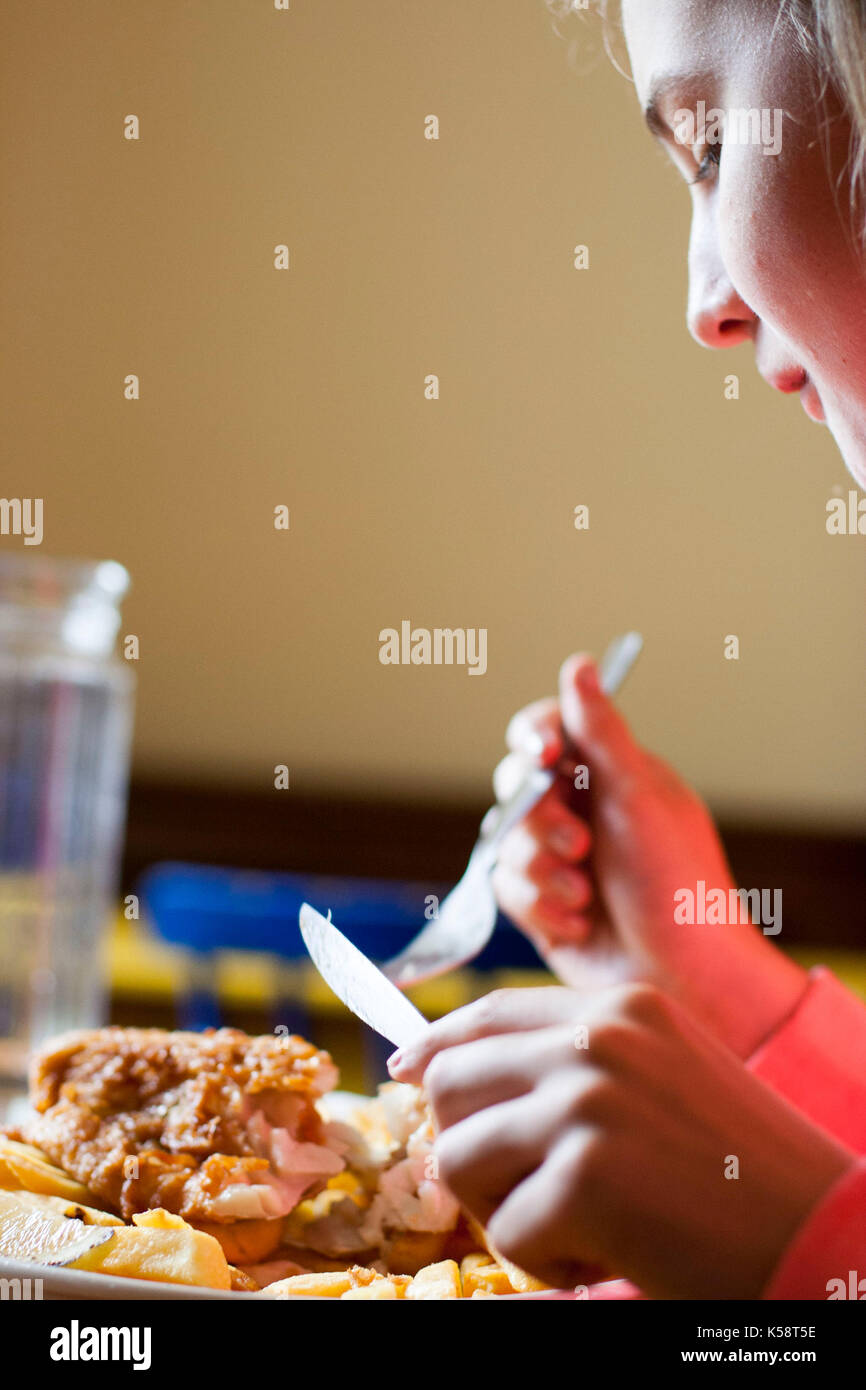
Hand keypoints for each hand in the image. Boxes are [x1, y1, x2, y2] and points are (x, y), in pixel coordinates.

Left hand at [389, 984, 854, 1297]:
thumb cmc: (737, 1168)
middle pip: (452, 1082)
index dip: (436, 1044)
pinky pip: (506, 1234)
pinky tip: (607, 1256)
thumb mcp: (661, 1077)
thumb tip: (444, 1073)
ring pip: (459, 1158)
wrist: (817, 1232)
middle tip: (521, 1191)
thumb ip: (572, 1061)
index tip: (401, 1070)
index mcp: (620, 1007)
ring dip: (501, 1210)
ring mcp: (590, 1102)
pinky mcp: (588, 1177)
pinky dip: (545, 1264)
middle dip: (467, 1147)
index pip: (490, 1013)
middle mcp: (600, 1039)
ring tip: (573, 1226)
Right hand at [492, 653, 805, 1058]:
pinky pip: (507, 890)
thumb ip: (600, 731)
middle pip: (516, 785)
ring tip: (585, 896)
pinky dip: (542, 908)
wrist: (681, 977)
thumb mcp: (638, 795)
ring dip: (543, 872)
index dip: (535, 738)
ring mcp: (558, 858)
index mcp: (610, 773)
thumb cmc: (676, 882)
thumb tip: (579, 664)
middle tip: (580, 845)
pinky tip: (580, 922)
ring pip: (505, 842)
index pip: (549, 731)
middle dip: (541, 820)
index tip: (544, 756)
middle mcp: (581, 810)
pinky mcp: (542, 904)